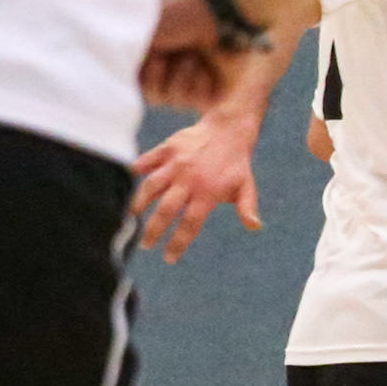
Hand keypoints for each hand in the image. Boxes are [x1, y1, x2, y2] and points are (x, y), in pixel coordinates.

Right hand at [132, 113, 261, 263]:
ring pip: (152, 186)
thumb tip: (255, 227)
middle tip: (145, 245)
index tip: (168, 258)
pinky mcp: (168, 148)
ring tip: (132, 217)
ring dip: (139, 203)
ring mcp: (176, 163)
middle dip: (153, 230)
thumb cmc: (236, 163)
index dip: (178, 243)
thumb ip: (247, 207)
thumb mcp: (246, 185)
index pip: (190, 223)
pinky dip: (138, 168)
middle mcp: (190, 179)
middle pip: (166, 209)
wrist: (229, 127)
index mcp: (208, 192)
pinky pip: (148, 160)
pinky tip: (131, 177)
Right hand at [139, 0, 234, 111]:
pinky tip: (208, 67)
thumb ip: (132, 57)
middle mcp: (176, 70)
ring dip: (181, 76)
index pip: (138, 84)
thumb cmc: (185, 16)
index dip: (142, 74)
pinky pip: (196, 102)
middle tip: (170, 55)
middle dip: (158, 75)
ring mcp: (197, 82)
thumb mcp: (148, 33)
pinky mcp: (217, 91)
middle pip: (153, 96)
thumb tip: (122, 76)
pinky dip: (199, 83)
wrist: (223, 14)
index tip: (152, 57)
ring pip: (173, 101)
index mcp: (159, 55)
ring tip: (194, 57)